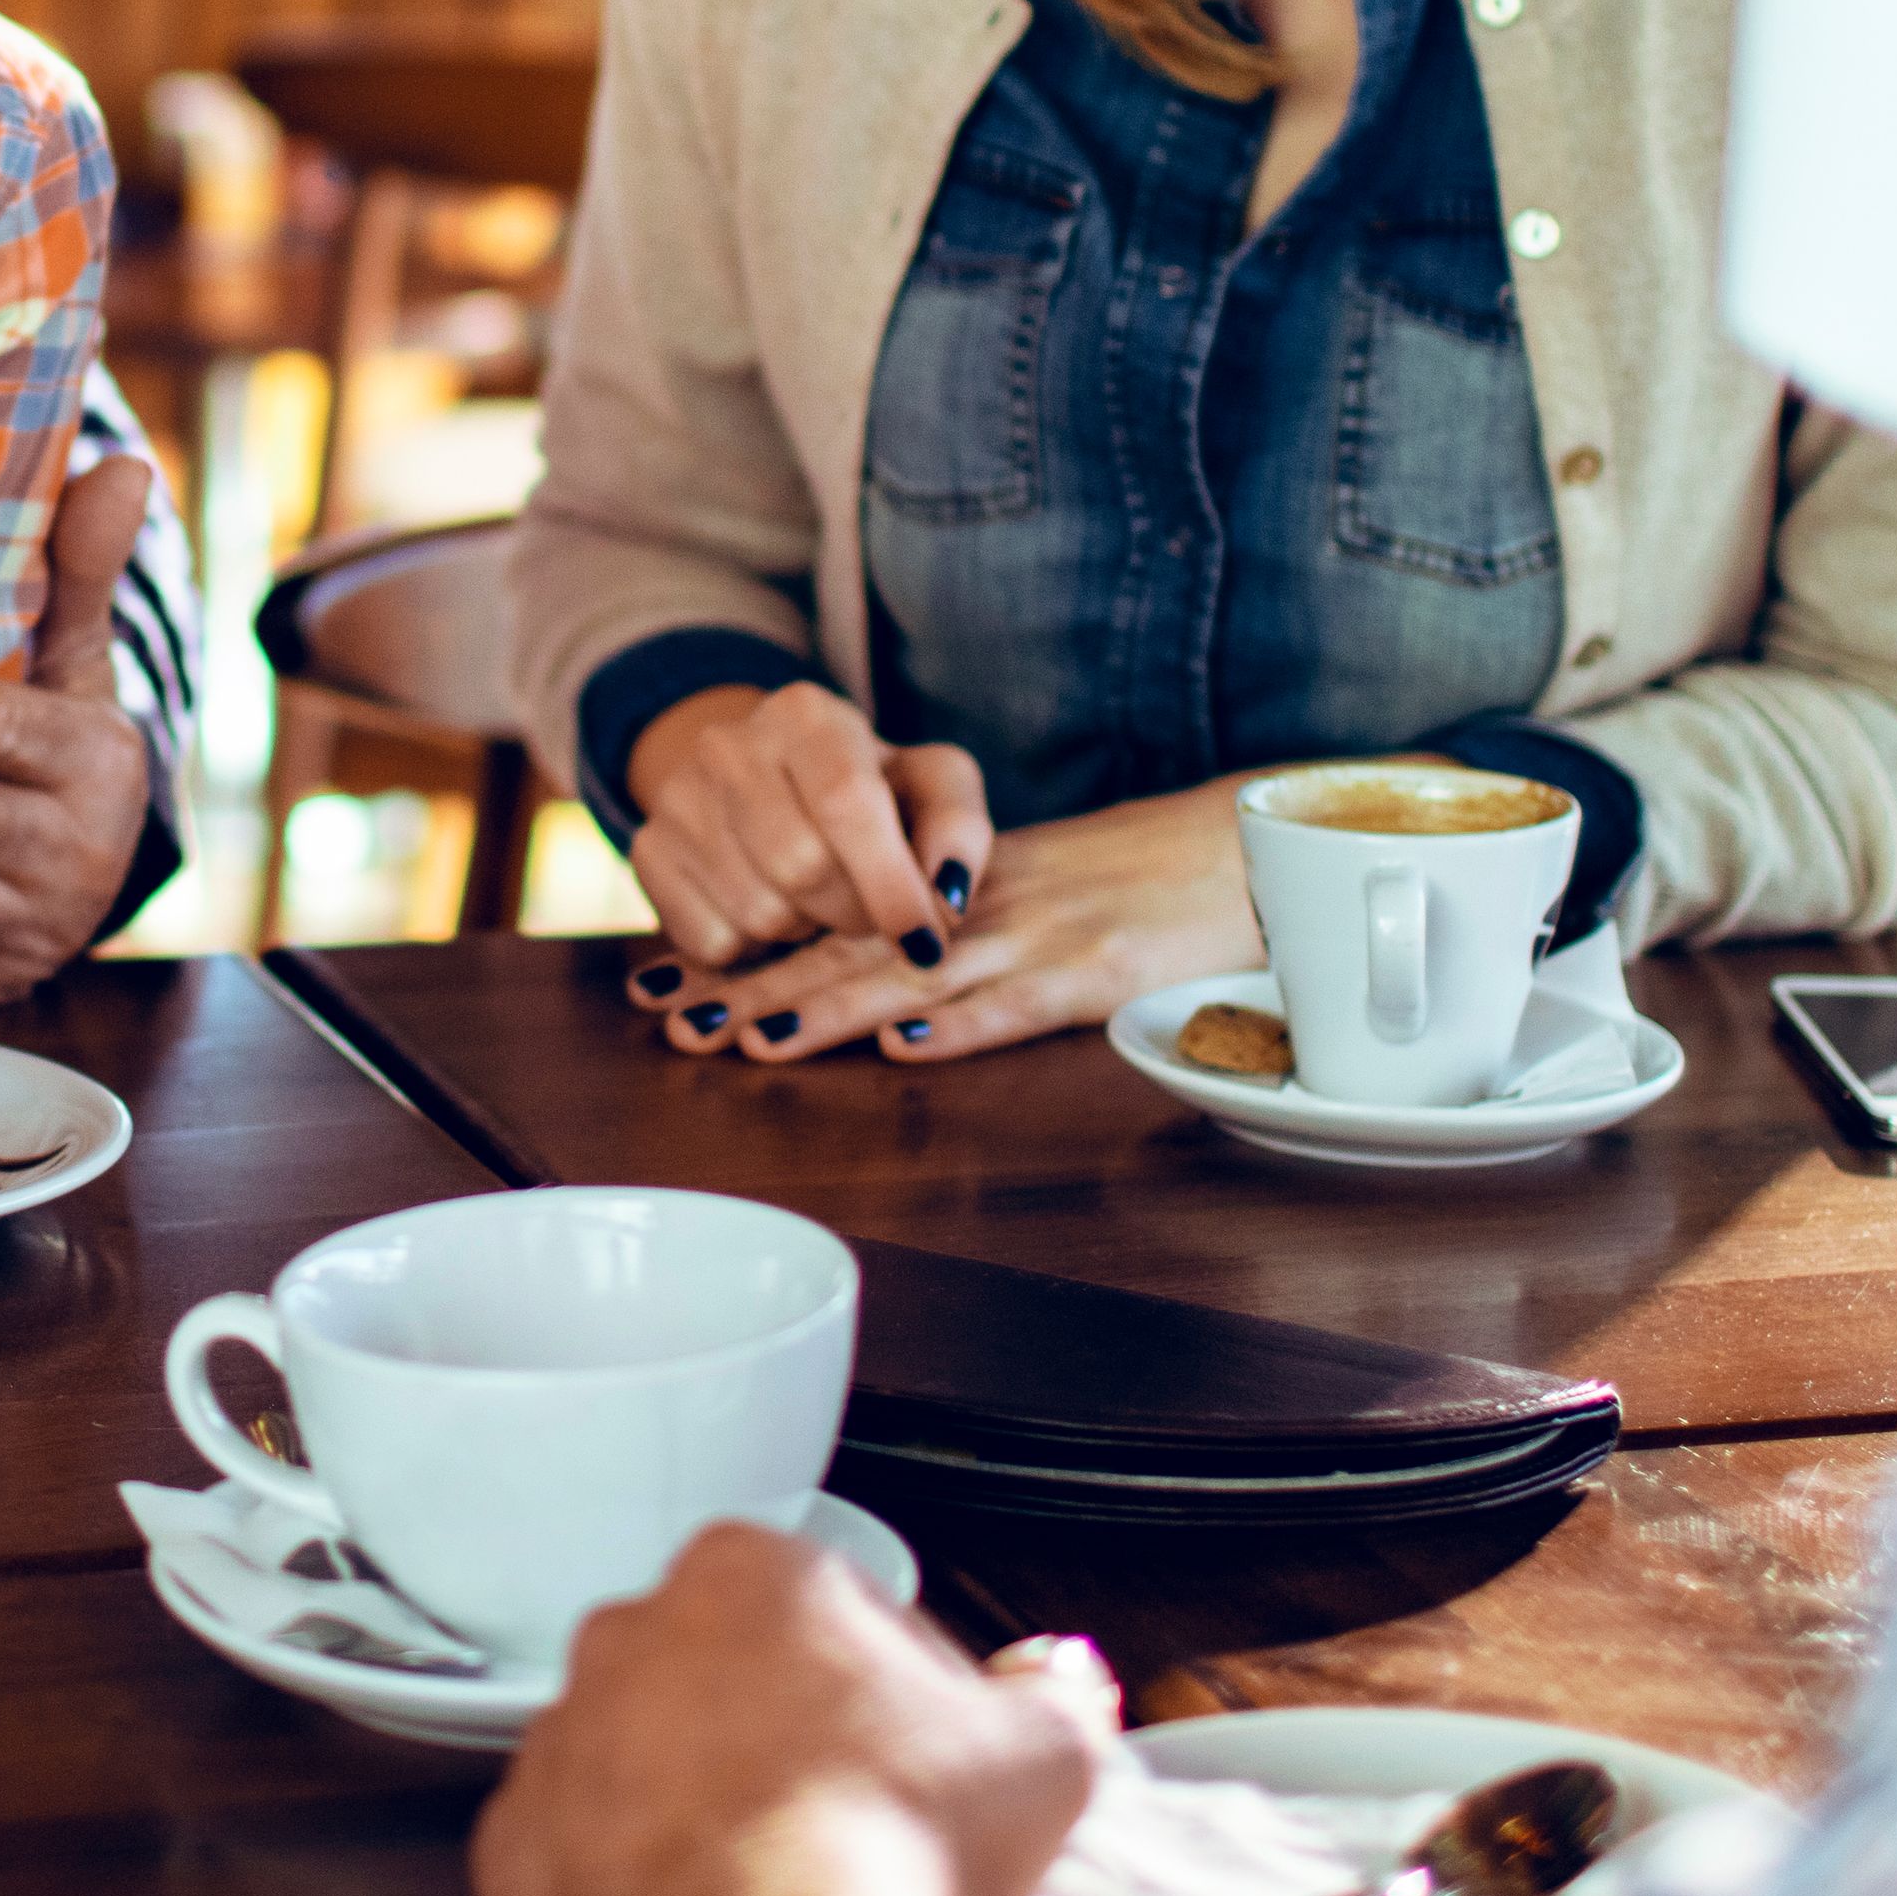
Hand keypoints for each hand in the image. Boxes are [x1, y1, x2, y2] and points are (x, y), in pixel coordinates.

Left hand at [476, 1522, 1121, 1895]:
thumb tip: (1062, 1682)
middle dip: (782, 1743)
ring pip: (638, 1773)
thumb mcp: (1042, 1755)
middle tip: (860, 1831)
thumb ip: (1054, 1698)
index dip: (895, 1684)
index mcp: (747, 1574)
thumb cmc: (891, 1844)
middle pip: (721, 1679)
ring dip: (699, 1823)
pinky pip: (577, 1873)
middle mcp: (627, 1641)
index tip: (927, 1750)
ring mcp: (557, 1751)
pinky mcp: (513, 1864)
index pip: (831, 1603)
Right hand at [617, 679, 982, 967]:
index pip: (847, 801)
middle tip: (873, 916)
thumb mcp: (931, 786)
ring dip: (806, 931)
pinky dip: (755, 951)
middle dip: (855, 914)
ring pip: (757, 911)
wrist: (768, 780)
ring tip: (820, 903)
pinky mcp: (647, 853)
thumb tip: (947, 898)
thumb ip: (958, 830)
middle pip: (800, 865)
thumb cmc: (872, 788)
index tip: (927, 941)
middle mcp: (728, 744)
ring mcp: (676, 797)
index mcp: (806, 713)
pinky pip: (710, 941)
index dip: (891, 882)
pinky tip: (771, 910)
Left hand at [635, 782, 1253, 1067]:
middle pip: (847, 950)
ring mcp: (1036, 935)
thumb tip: (868, 1001)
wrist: (1241, 848)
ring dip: (824, 1011)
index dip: (742, 954)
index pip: (827, 924)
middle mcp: (976, 906)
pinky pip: (1020, 1002)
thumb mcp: (1024, 895)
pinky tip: (905, 1047)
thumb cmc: (1135, 883)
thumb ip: (946, 934)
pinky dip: (961, 1025)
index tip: (654, 983)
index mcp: (951, 889)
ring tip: (744, 1038)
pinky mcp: (1098, 971)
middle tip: (668, 1021)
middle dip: (752, 988)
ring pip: (912, 976)